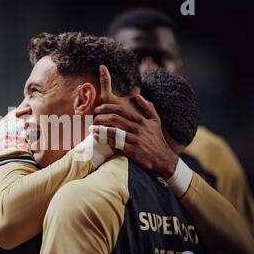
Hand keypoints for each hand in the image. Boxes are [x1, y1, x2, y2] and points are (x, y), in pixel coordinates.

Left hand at [91, 65, 177, 179]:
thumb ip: (147, 107)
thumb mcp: (155, 121)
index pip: (122, 110)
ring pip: (114, 130)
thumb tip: (138, 95)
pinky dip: (104, 139)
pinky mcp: (131, 150)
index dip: (108, 107)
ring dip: (100, 128)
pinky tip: (97, 137)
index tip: (98, 108)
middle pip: (115, 119)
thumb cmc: (156, 139)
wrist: (162, 158)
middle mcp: (136, 128)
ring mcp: (134, 139)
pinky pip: (115, 143)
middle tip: (93, 118)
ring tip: (91, 128)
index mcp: (140, 120)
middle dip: (101, 117)